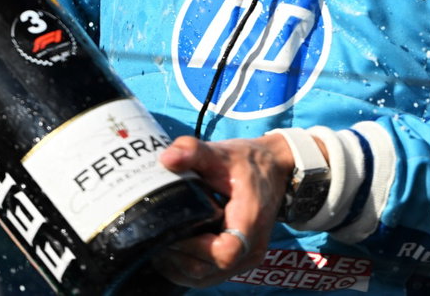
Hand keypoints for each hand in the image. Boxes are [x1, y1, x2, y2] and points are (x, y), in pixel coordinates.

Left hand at [149, 133, 291, 287]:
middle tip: (155, 235)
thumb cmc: (248, 163)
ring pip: (206, 278)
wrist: (273, 170)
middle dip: (177, 257)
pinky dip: (187, 268)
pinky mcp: (238, 261)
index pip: (224, 252)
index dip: (194, 247)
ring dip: (179, 266)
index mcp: (250, 220)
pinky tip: (172, 250)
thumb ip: (194, 151)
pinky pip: (209, 275)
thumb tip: (166, 158)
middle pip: (209, 270)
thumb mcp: (222, 152)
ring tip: (160, 243)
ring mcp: (246, 258)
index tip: (174, 229)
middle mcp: (252, 248)